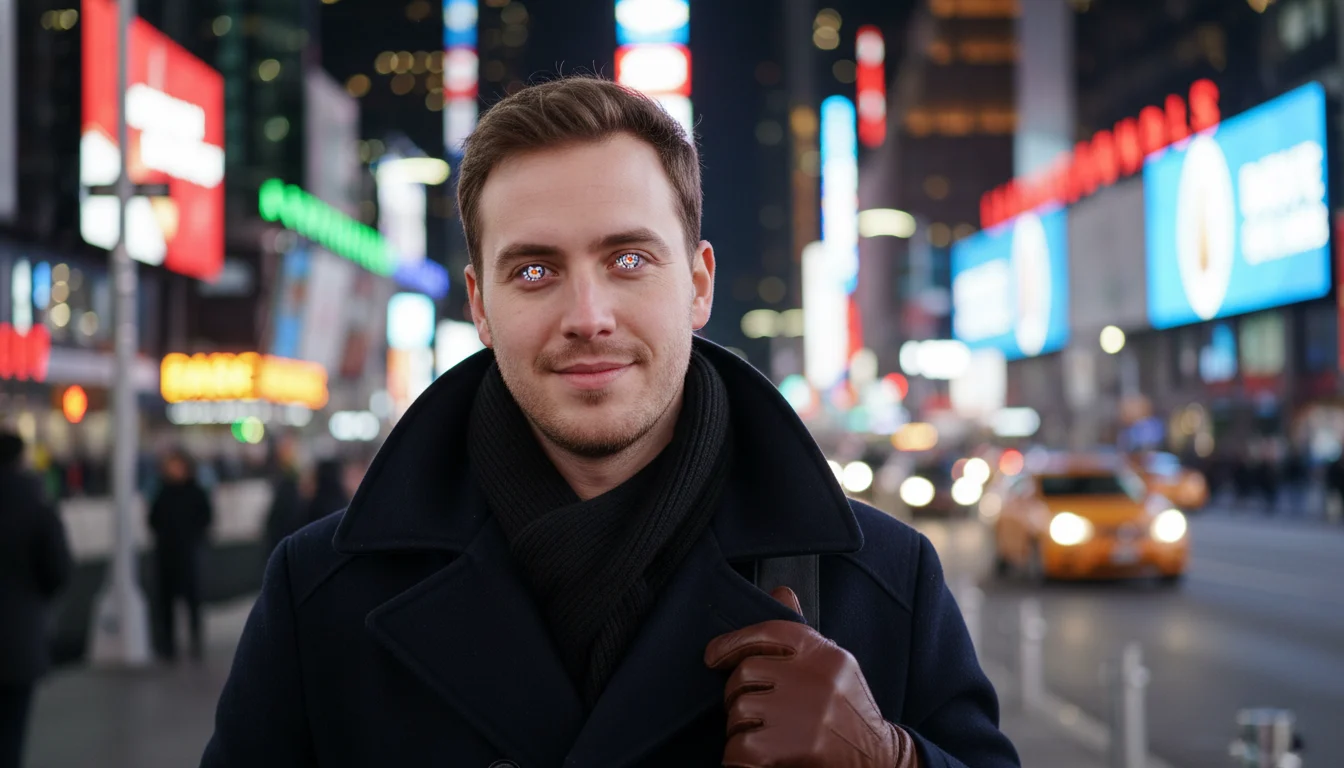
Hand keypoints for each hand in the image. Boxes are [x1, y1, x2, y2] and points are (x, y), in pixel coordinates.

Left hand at [704, 587, 919, 767]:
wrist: (880, 759)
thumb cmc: (849, 712)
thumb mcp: (834, 665)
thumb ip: (802, 635)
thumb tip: (780, 594)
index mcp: (823, 652)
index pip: (766, 632)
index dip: (731, 642)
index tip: (713, 656)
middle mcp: (815, 677)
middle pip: (745, 673)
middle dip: (739, 695)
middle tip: (754, 712)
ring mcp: (807, 712)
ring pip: (739, 711)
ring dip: (741, 729)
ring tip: (764, 736)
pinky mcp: (798, 745)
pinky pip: (741, 747)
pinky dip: (740, 758)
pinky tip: (756, 758)